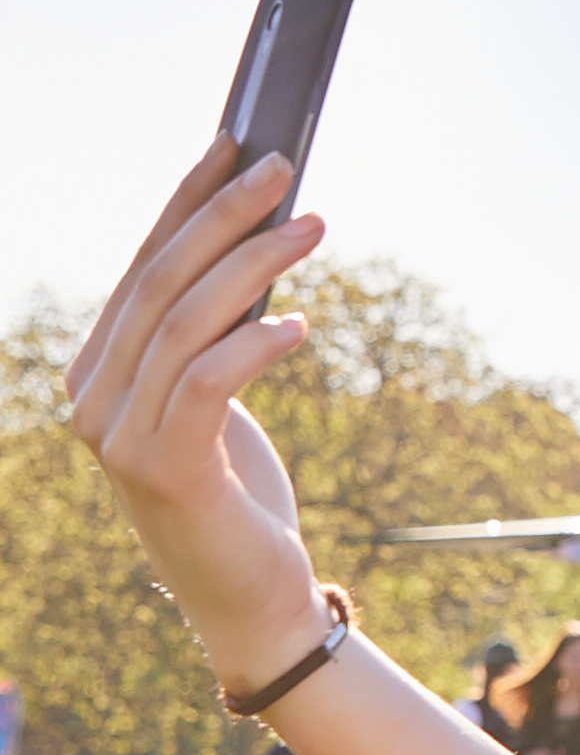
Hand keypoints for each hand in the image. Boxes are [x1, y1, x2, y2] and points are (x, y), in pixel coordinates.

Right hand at [64, 136, 337, 687]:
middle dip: (221, 215)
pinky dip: (254, 344)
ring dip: (254, 265)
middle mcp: (92, 397)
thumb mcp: (215, 410)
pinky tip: (300, 325)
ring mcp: (118, 436)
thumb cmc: (241, 504)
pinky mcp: (163, 469)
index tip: (232, 148)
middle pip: (159, 282)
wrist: (250, 606)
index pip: (141, 268)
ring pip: (185, 323)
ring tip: (312, 226)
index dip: (184, 202)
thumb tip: (250, 258)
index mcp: (97, 373)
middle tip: (282, 170)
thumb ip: (207, 344)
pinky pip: (207, 382)